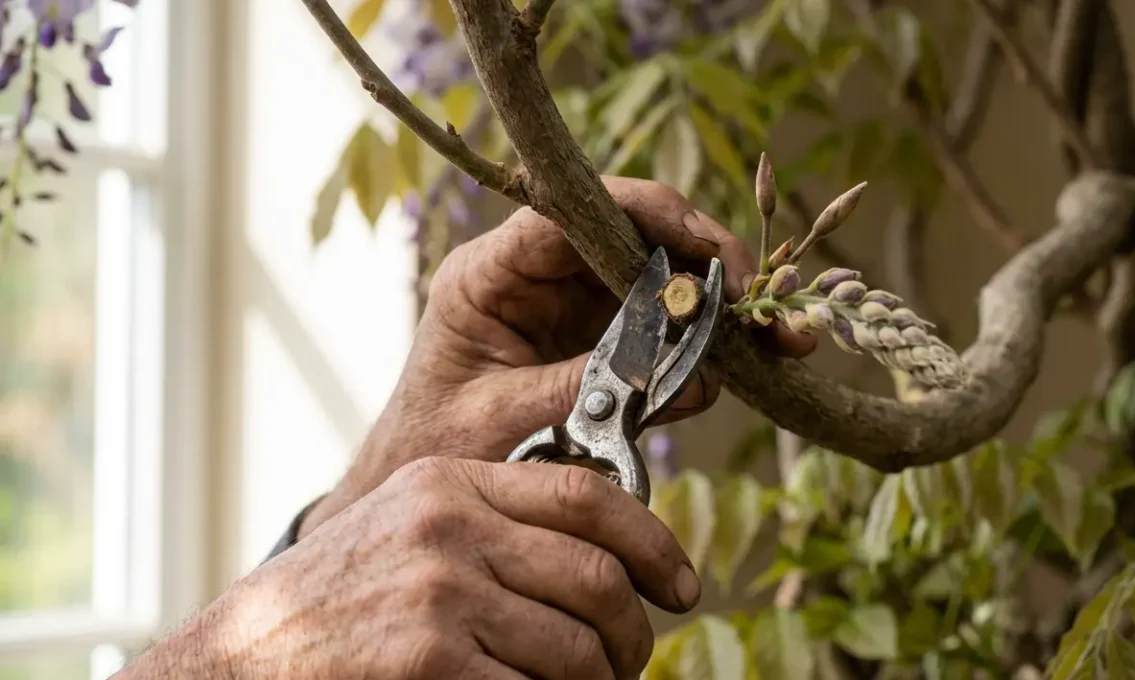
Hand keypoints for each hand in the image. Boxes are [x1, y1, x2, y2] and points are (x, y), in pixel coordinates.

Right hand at [120, 457, 699, 679]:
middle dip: (635, 632)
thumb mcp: (414, 526)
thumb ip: (498, 522)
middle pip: (596, 577)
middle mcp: (450, 528)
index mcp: (453, 482)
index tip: (680, 584)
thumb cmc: (340, 596)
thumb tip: (607, 555)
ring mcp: (439, 595)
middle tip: (634, 659)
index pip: (588, 496)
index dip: (654, 542)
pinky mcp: (429, 661)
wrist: (245, 654)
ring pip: (576, 647)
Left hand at [302, 177, 814, 535]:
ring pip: (658, 276)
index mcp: (489, 272)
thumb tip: (693, 377)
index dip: (653, 217)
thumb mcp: (502, 420)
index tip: (713, 254)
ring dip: (719, 305)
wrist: (410, 482)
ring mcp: (568, 302)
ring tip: (777, 340)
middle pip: (633, 234)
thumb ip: (588, 389)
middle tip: (764, 303)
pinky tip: (746, 363)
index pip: (575, 211)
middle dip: (707, 261)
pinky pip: (661, 325)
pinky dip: (706, 344)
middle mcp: (534, 272)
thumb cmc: (434, 448)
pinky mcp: (594, 336)